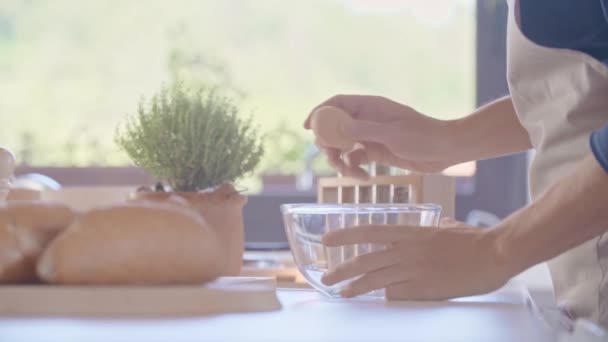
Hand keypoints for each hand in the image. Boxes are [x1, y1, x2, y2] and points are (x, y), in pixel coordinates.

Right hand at [304, 95, 456, 177]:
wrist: (446, 151)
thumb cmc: (424, 136)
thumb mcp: (392, 134)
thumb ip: (363, 130)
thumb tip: (336, 128)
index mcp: (370, 107)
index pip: (337, 104)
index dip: (320, 113)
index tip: (307, 127)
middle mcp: (367, 120)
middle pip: (335, 127)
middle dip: (329, 144)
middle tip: (332, 158)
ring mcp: (371, 136)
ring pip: (343, 146)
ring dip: (340, 160)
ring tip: (350, 173)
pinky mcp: (376, 152)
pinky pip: (355, 159)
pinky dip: (354, 168)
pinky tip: (363, 177)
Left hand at [320, 218, 512, 299]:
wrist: (494, 254)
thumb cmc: (474, 240)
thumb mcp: (449, 226)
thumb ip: (435, 227)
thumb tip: (438, 225)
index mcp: (411, 232)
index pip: (369, 231)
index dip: (345, 235)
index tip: (328, 240)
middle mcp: (407, 250)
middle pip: (365, 260)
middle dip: (342, 269)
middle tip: (326, 277)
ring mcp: (414, 270)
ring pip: (375, 279)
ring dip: (356, 287)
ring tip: (342, 292)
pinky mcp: (424, 289)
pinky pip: (396, 294)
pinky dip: (384, 297)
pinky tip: (375, 301)